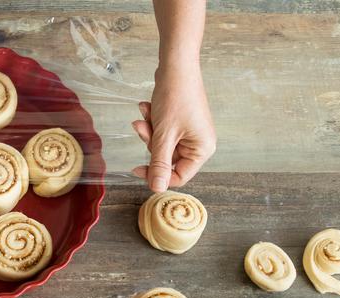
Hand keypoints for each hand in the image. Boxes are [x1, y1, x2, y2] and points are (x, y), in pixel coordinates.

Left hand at [131, 64, 215, 191]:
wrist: (176, 66)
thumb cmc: (175, 98)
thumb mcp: (164, 135)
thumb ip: (160, 164)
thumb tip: (157, 189)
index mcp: (202, 149)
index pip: (179, 176)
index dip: (157, 175)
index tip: (136, 169)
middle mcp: (199, 142)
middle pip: (167, 158)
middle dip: (150, 142)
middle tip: (141, 126)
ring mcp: (190, 131)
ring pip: (161, 143)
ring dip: (149, 129)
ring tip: (144, 112)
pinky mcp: (180, 121)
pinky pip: (161, 129)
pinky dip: (152, 120)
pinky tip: (147, 106)